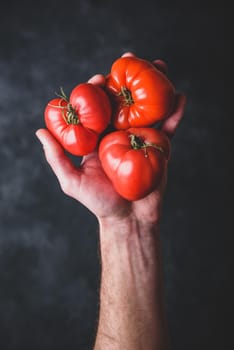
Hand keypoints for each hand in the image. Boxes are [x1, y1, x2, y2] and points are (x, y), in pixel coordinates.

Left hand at [36, 53, 185, 224]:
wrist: (128, 219)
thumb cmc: (99, 203)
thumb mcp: (72, 182)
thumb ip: (57, 157)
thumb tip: (40, 130)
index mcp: (100, 137)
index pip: (98, 107)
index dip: (97, 90)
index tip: (99, 78)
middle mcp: (120, 133)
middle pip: (124, 100)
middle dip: (128, 78)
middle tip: (131, 58)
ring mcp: (140, 139)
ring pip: (148, 108)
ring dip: (155, 86)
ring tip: (160, 65)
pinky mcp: (159, 148)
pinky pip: (169, 129)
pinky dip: (176, 113)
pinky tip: (181, 97)